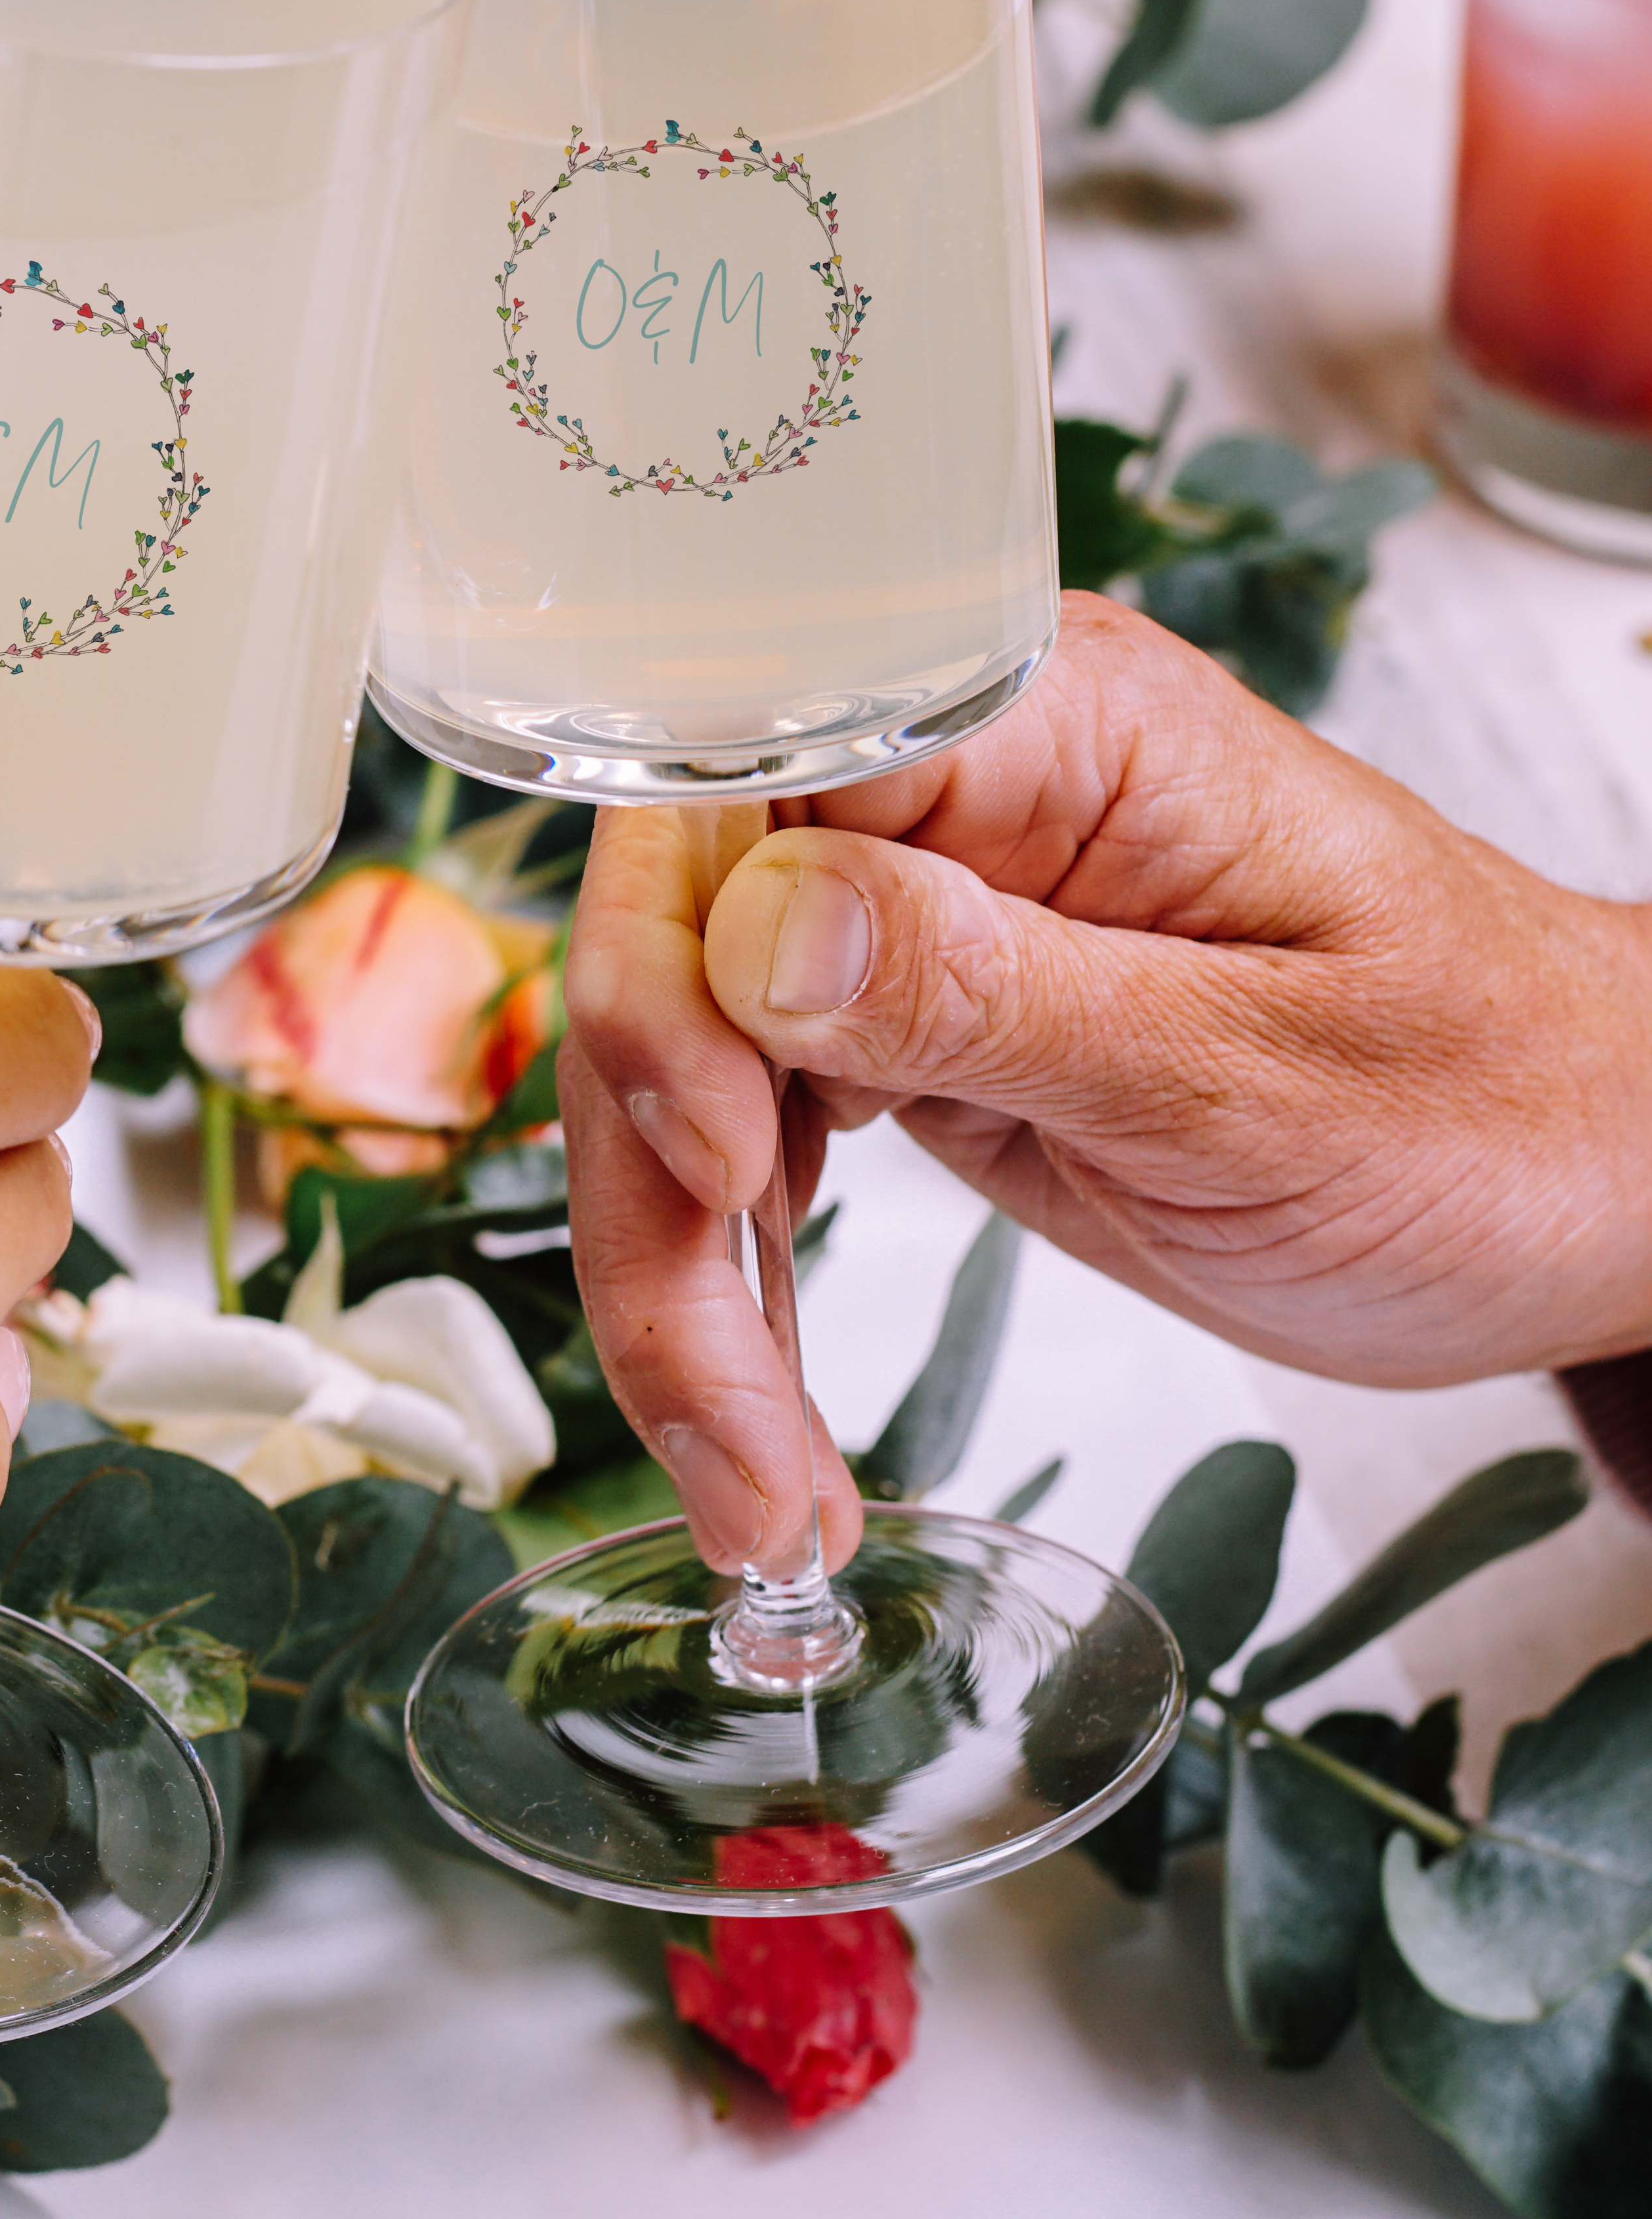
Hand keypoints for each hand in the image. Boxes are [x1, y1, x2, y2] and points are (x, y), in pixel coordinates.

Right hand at [565, 593, 1651, 1508]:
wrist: (1583, 1175)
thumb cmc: (1491, 1104)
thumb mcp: (1254, 1076)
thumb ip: (995, 990)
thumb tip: (753, 936)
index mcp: (1039, 728)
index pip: (741, 776)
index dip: (679, 964)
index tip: (730, 1162)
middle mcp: (940, 798)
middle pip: (676, 950)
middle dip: (659, 1197)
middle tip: (732, 1432)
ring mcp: (913, 915)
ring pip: (679, 1066)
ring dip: (677, 1277)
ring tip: (760, 1489)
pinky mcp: (905, 1027)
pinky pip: (740, 1131)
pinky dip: (726, 1280)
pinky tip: (768, 1406)